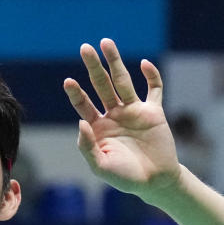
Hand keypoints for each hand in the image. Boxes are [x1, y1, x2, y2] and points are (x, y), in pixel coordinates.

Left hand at [63, 38, 180, 202]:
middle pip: (101, 85)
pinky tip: (143, 64)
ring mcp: (134, 111)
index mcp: (98, 127)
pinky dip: (151, 76)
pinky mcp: (154, 112)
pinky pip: (154, 89)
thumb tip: (81, 122)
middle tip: (85, 48)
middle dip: (93, 67)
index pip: (84, 104)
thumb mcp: (100, 166)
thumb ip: (87, 146)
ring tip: (106, 42)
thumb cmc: (125, 177)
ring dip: (115, 62)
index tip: (68, 81)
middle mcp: (114, 114)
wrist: (155, 182)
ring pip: (123, 81)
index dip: (76, 93)